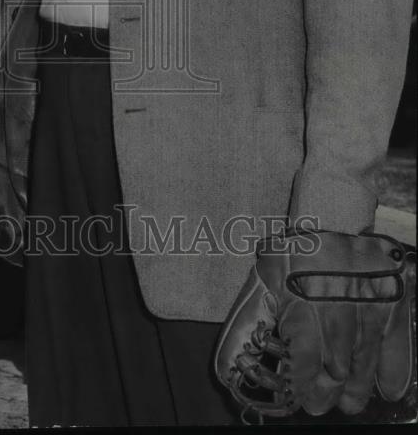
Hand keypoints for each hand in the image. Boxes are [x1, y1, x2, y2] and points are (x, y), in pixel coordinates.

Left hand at [214, 230, 414, 420]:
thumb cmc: (292, 256)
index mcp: (301, 304)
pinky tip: (387, 388)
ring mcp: (368, 307)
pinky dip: (394, 370)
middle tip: (320, 403)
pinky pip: (397, 346)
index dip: (301, 386)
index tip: (299, 398)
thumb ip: (246, 327)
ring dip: (357, 388)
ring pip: (364, 362)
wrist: (331, 219)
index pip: (302, 363)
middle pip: (335, 369)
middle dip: (327, 391)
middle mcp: (337, 310)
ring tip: (349, 403)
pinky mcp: (392, 303)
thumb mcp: (261, 283)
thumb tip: (225, 368)